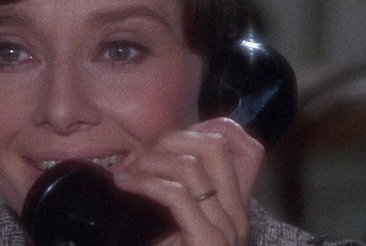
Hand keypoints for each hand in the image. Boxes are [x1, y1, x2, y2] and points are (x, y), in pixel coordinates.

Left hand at [113, 117, 264, 245]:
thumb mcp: (176, 223)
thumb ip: (176, 194)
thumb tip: (149, 156)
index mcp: (232, 208)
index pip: (240, 148)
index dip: (200, 131)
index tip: (163, 141)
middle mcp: (237, 216)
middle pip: (216, 146)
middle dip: (172, 139)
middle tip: (140, 154)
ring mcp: (226, 230)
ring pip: (193, 166)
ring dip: (151, 161)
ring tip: (126, 172)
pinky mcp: (208, 243)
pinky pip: (177, 195)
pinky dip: (144, 183)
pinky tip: (124, 185)